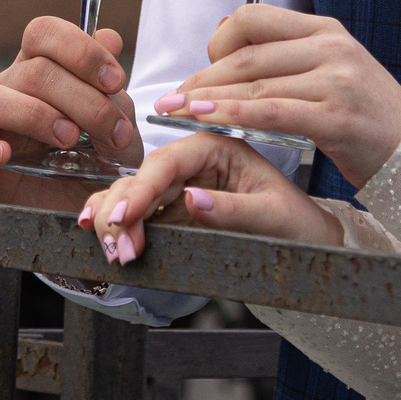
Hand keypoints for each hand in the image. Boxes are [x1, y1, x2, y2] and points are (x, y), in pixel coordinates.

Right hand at [0, 18, 141, 206]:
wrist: (91, 213)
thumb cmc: (101, 164)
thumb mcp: (118, 125)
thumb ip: (111, 87)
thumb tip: (108, 37)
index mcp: (42, 69)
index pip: (43, 33)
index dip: (80, 50)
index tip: (116, 82)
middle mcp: (8, 91)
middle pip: (30, 70)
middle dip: (82, 99)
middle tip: (113, 133)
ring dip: (32, 114)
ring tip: (69, 140)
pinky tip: (4, 155)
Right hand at [81, 132, 344, 264]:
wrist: (306, 245)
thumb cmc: (296, 224)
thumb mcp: (273, 216)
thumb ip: (232, 209)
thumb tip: (191, 199)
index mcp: (220, 147)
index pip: (170, 160)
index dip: (143, 187)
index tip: (126, 216)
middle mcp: (195, 162)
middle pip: (143, 177)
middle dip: (124, 211)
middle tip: (121, 249)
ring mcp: (180, 185)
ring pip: (132, 193)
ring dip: (116, 221)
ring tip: (115, 252)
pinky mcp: (172, 209)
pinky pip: (135, 210)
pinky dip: (115, 220)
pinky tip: (94, 229)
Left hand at [158, 6, 400, 185]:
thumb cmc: (367, 120)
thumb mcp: (333, 74)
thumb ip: (289, 58)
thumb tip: (229, 41)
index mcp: (327, 30)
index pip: (255, 17)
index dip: (218, 42)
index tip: (200, 70)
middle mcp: (332, 46)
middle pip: (248, 52)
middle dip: (202, 76)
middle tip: (171, 98)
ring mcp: (337, 79)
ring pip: (255, 81)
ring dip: (208, 97)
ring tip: (175, 110)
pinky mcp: (336, 116)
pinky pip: (272, 111)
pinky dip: (233, 113)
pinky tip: (206, 118)